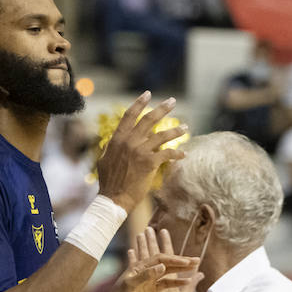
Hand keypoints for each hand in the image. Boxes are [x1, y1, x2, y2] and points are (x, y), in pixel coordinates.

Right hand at [96, 92, 187, 212]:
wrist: (114, 198)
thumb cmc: (109, 181)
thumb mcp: (104, 159)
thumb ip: (111, 147)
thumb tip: (113, 141)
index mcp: (118, 139)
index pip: (129, 115)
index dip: (139, 103)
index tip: (148, 94)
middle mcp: (129, 141)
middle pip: (148, 119)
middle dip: (162, 109)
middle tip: (172, 101)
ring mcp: (140, 151)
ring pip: (162, 135)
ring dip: (176, 130)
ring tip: (186, 127)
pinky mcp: (150, 163)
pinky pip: (168, 153)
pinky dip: (177, 153)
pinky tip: (184, 154)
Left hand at [98, 236, 199, 291]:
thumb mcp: (129, 287)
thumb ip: (145, 276)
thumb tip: (162, 266)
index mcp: (139, 268)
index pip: (159, 259)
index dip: (174, 259)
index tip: (187, 261)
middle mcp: (144, 273)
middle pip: (166, 263)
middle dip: (181, 261)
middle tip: (196, 259)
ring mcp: (147, 282)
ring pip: (167, 273)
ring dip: (180, 269)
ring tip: (194, 265)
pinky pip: (165, 284)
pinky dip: (175, 283)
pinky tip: (185, 280)